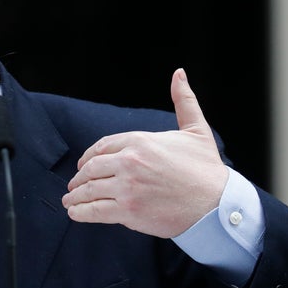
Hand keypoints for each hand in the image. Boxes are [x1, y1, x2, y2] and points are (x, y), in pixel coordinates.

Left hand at [61, 68, 228, 237]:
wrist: (218, 205)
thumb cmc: (207, 169)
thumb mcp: (196, 130)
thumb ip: (184, 101)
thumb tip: (179, 74)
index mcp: (141, 141)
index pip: (102, 147)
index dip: (89, 157)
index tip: (84, 165)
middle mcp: (130, 162)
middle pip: (92, 168)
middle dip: (80, 177)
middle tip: (74, 184)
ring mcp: (127, 187)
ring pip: (90, 190)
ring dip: (76, 196)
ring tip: (70, 200)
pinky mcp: (129, 211)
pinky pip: (95, 211)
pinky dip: (81, 212)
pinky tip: (76, 212)